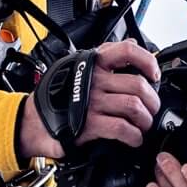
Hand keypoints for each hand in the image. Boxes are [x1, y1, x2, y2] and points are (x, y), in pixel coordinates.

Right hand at [17, 40, 160, 159]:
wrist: (32, 121)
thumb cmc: (56, 96)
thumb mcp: (76, 68)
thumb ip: (105, 58)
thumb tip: (134, 48)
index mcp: (93, 63)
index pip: (127, 51)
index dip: (147, 61)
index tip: (154, 74)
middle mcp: (94, 80)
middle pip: (137, 85)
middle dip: (152, 101)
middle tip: (151, 110)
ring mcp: (92, 102)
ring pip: (133, 106)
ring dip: (145, 120)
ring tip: (142, 126)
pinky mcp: (89, 124)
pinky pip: (121, 128)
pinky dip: (133, 136)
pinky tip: (133, 138)